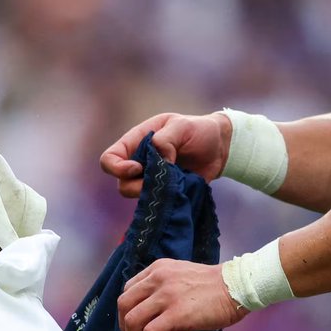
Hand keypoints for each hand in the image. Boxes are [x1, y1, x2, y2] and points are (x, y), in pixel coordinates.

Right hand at [100, 112, 232, 197]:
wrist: (220, 149)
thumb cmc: (198, 130)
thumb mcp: (181, 126)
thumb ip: (165, 140)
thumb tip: (158, 161)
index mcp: (136, 143)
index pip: (109, 159)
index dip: (117, 167)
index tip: (137, 168)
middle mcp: (139, 164)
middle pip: (122, 184)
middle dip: (138, 186)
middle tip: (162, 178)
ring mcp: (151, 181)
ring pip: (138, 197)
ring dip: (154, 193)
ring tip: (176, 182)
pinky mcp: (165, 194)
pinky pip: (157, 205)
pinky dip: (166, 201)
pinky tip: (180, 191)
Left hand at [117, 259, 246, 330]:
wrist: (237, 286)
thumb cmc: (215, 286)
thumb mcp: (182, 278)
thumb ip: (165, 294)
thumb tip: (161, 326)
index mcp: (157, 269)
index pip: (128, 289)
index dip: (127, 310)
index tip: (134, 324)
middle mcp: (157, 279)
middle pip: (124, 304)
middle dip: (124, 327)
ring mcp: (166, 296)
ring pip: (132, 320)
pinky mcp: (176, 313)